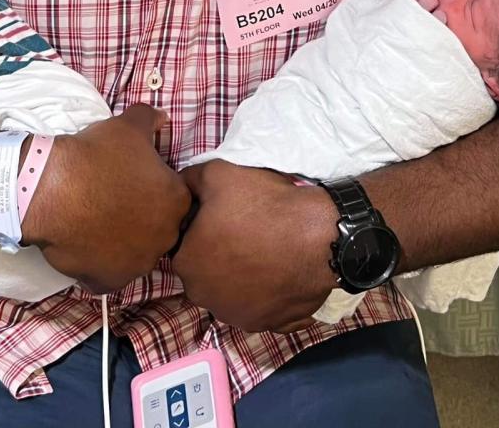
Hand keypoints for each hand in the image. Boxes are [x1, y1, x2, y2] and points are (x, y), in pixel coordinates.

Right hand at [23, 104, 190, 292]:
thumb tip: (163, 116)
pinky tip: (87, 244)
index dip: (156, 188)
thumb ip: (151, 119)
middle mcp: (164, 238)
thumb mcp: (128, 126)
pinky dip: (100, 265)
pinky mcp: (108, 282)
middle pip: (159, 228)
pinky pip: (109, 275)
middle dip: (143, 218)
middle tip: (117, 201)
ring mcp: (136, 264)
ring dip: (123, 242)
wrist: (52, 189)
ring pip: (136, 254)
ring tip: (98, 221)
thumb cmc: (96, 155)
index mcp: (176, 201)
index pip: (176, 197)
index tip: (136, 182)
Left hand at [173, 161, 337, 332]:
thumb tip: (181, 186)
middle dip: (217, 254)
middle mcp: (206, 299)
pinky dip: (267, 292)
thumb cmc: (262, 206)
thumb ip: (189, 181)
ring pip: (232, 292)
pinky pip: (262, 306)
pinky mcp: (270, 325)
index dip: (200, 228)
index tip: (220, 216)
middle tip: (243, 230)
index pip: (183, 244)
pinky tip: (279, 271)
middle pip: (206, 271)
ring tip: (264, 249)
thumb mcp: (216, 174)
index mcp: (187, 265)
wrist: (317, 237)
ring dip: (241, 276)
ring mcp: (239, 317)